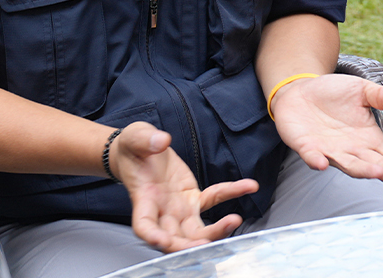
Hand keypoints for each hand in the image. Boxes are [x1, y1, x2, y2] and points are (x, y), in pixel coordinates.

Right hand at [110, 122, 258, 252]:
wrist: (140, 150)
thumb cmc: (132, 149)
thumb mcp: (134, 138)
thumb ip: (146, 140)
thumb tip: (161, 141)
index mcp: (143, 199)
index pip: (144, 225)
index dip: (152, 236)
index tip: (162, 241)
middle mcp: (161, 210)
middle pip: (174, 236)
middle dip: (188, 245)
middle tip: (205, 244)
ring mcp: (178, 207)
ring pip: (195, 229)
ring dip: (214, 231)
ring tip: (234, 221)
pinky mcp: (192, 197)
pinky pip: (214, 199)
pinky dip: (232, 193)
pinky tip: (249, 186)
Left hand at [268, 74, 382, 196]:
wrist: (300, 92)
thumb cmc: (334, 94)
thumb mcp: (361, 90)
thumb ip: (378, 96)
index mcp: (368, 139)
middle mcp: (352, 150)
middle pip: (376, 167)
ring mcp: (329, 151)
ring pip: (348, 164)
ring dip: (362, 170)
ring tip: (379, 173)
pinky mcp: (306, 146)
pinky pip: (312, 155)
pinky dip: (316, 160)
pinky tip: (322, 163)